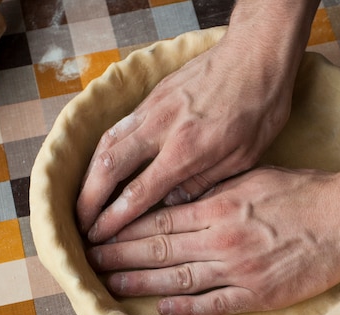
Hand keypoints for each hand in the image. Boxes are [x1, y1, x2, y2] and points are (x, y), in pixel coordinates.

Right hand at [76, 35, 295, 243]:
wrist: (256, 54)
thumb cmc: (259, 108)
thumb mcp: (243, 157)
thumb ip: (202, 181)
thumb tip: (171, 201)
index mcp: (186, 150)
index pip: (138, 192)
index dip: (113, 218)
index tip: (98, 235)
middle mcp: (161, 129)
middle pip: (109, 167)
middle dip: (89, 199)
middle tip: (80, 223)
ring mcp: (153, 109)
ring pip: (107, 143)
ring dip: (90, 174)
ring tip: (84, 197)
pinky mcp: (153, 95)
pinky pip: (119, 125)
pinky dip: (104, 149)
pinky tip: (102, 162)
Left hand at [86, 167, 339, 314]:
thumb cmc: (301, 191)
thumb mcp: (252, 177)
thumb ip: (215, 190)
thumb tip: (182, 196)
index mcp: (218, 206)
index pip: (160, 219)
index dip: (126, 227)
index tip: (102, 231)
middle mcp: (221, 237)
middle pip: (160, 247)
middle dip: (120, 253)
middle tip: (91, 259)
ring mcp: (238, 268)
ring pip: (178, 277)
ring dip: (141, 282)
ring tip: (111, 284)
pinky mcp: (258, 293)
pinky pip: (215, 303)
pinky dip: (187, 307)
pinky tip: (163, 308)